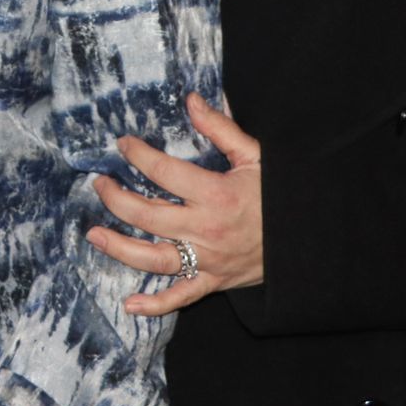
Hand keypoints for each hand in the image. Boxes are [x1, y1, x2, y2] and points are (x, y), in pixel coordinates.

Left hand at [85, 91, 264, 315]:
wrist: (311, 239)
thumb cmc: (282, 194)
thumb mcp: (256, 156)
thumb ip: (221, 128)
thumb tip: (191, 99)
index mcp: (216, 194)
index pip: (164, 172)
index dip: (138, 155)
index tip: (122, 144)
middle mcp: (207, 230)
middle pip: (148, 216)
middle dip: (116, 199)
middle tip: (100, 184)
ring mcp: (208, 260)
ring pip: (154, 259)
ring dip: (120, 248)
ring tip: (94, 235)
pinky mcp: (214, 281)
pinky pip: (181, 297)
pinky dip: (155, 305)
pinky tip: (129, 304)